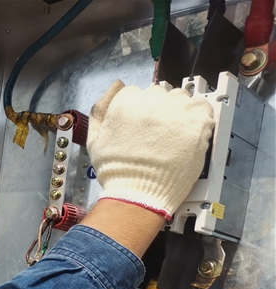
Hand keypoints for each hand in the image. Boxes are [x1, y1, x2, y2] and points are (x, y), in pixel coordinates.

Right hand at [87, 81, 213, 219]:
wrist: (138, 194)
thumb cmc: (117, 172)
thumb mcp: (95, 139)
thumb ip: (101, 108)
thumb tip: (117, 85)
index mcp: (126, 103)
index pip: (137, 93)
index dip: (139, 110)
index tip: (142, 125)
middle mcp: (151, 102)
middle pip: (160, 93)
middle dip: (159, 110)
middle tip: (157, 134)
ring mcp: (176, 111)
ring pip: (181, 98)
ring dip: (179, 112)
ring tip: (173, 136)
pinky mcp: (196, 122)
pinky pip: (202, 108)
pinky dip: (198, 119)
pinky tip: (188, 135)